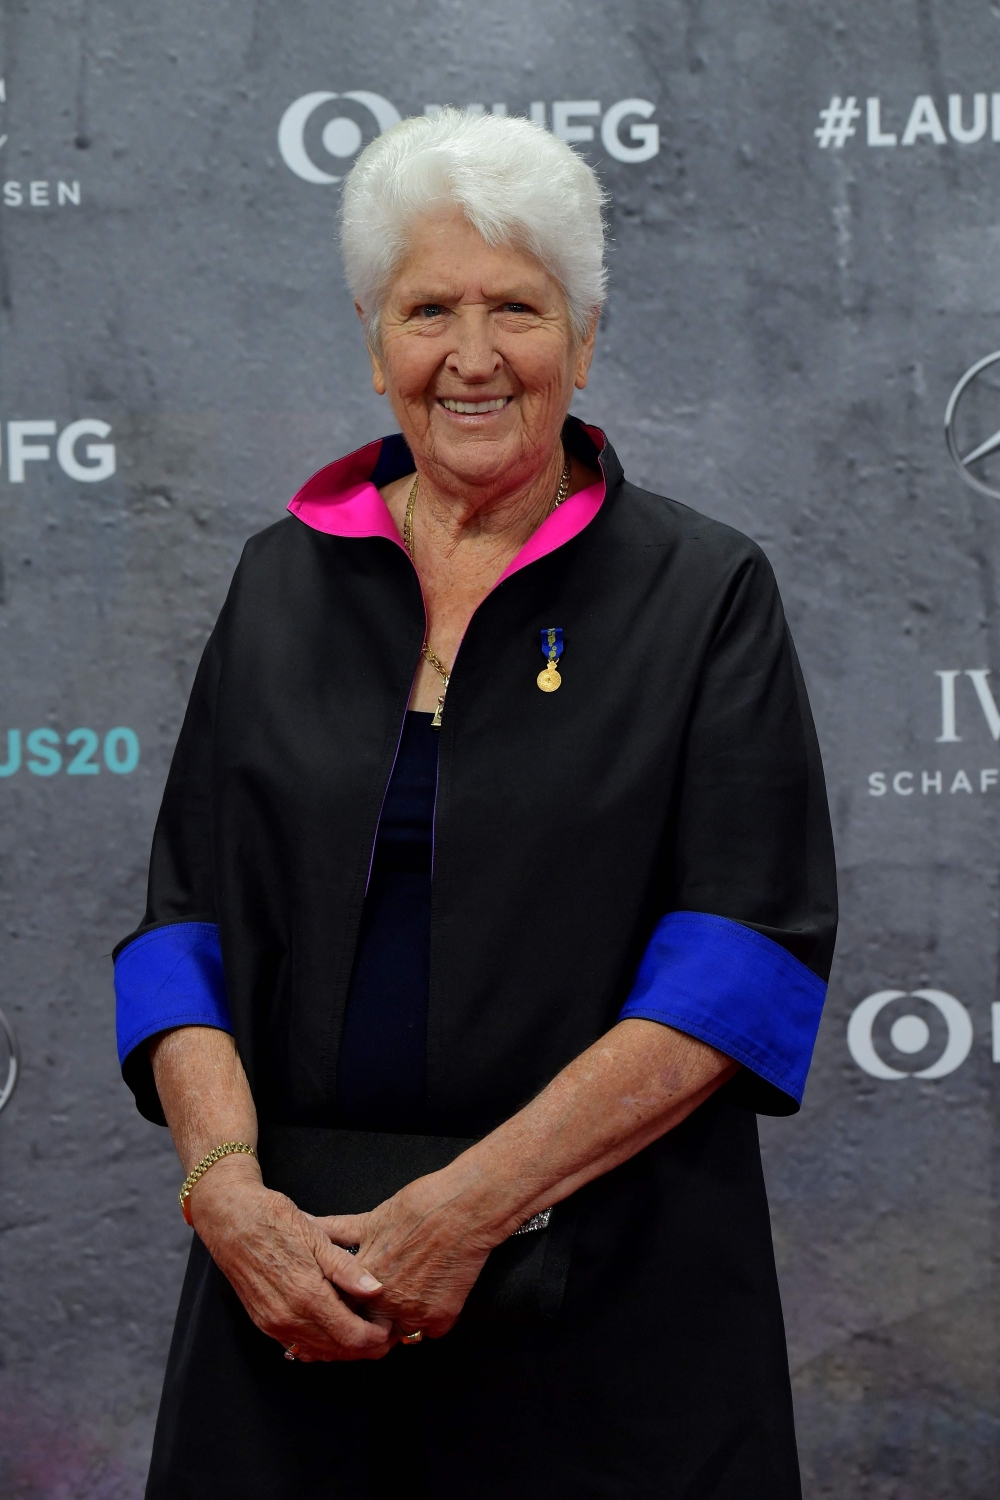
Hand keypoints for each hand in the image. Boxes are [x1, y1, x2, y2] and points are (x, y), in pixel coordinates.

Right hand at [189, 1157, 395, 1361]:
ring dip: (344, 1349)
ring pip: (318, 1352)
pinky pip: (298, 1345)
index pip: (351, 1336)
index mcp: (305, 1295)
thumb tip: (376, 1289)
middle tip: (387, 1335)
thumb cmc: (272, 1220)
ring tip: (366, 1333)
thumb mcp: (316, 1236)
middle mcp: (287, 1317)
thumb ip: (346, 1269)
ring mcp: (272, 1323)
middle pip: (337, 1350)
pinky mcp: (263, 1321)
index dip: (376, 1338)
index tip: (391, 1327)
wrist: (229, 1217)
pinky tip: (334, 1332)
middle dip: (366, 1347)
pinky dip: (321, 1345)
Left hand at [318, 1171, 495, 1338]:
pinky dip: (430, 1317)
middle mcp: (382, 1302)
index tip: (350, 1301)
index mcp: (360, 1277)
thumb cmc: (420, 1205)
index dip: (344, 1305)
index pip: (338, 1308)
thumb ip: (338, 1231)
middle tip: (384, 1301)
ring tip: (411, 1296)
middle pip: (367, 1327)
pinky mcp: (439, 1318)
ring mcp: (411, 1314)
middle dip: (371, 1319)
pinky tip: (433, 1293)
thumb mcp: (371, 1217)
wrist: (464, 1208)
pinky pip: (429, 1332)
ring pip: (398, 1334)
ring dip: (401, 1321)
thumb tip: (309, 1224)